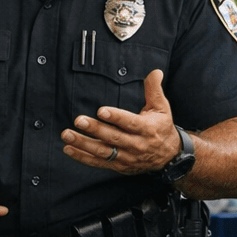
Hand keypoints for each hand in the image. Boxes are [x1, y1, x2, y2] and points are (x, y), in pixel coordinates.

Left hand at [63, 69, 180, 173]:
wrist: (168, 156)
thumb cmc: (161, 127)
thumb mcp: (162, 107)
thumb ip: (154, 89)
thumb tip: (155, 71)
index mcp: (147, 129)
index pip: (130, 123)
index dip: (116, 117)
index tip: (101, 111)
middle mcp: (136, 144)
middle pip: (113, 137)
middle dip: (95, 129)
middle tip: (79, 120)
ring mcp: (126, 157)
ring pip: (103, 151)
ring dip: (83, 144)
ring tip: (67, 135)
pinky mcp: (118, 165)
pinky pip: (98, 162)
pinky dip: (83, 157)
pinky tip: (69, 149)